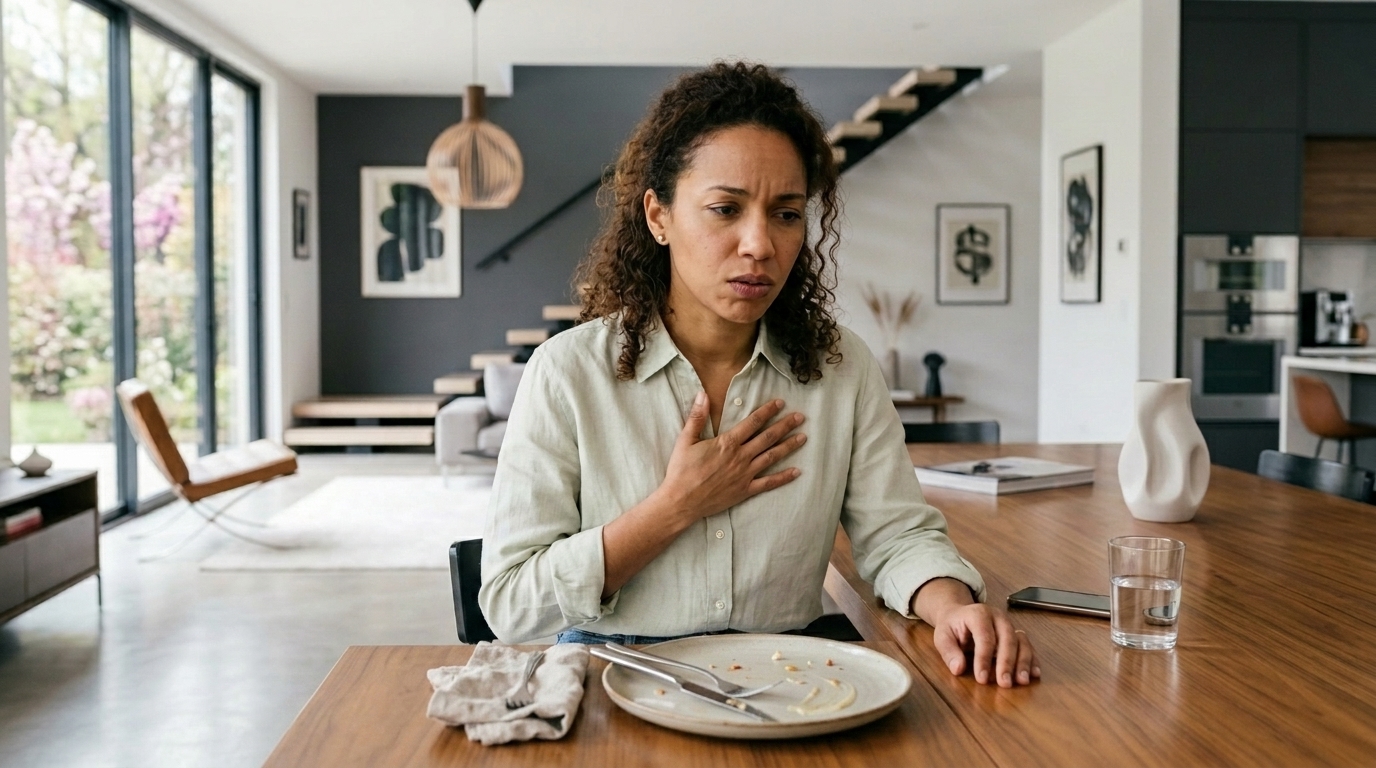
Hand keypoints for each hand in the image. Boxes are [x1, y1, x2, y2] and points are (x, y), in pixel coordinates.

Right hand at [656, 392, 806, 523]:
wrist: (681, 501)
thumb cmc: (681, 471)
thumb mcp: (686, 440)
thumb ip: (697, 417)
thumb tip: (703, 394)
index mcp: (727, 443)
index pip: (753, 422)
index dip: (767, 411)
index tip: (780, 403)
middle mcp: (740, 457)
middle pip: (768, 437)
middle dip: (785, 426)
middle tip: (800, 417)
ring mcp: (745, 474)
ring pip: (772, 457)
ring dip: (788, 446)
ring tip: (803, 437)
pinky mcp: (745, 490)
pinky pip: (768, 483)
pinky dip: (783, 477)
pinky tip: (796, 472)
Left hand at [914, 578, 1038, 687]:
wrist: (959, 614)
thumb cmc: (952, 626)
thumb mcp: (942, 636)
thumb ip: (949, 652)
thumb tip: (958, 669)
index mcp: (978, 614)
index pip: (984, 636)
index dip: (984, 659)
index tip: (982, 679)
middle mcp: (997, 617)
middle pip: (1008, 638)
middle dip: (1007, 663)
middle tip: (1004, 683)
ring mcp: (1009, 624)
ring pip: (1022, 641)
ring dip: (1024, 662)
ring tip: (1022, 681)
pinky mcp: (1016, 634)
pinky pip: (1028, 646)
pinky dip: (1032, 660)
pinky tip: (1034, 674)